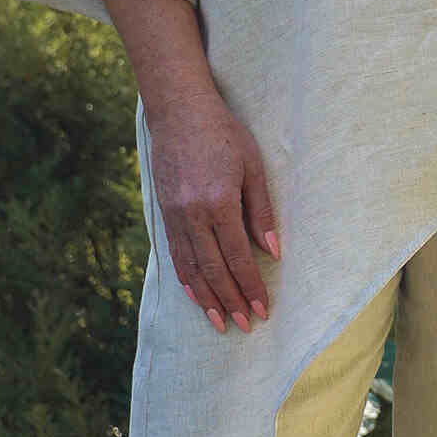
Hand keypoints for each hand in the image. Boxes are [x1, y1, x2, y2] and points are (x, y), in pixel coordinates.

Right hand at [141, 86, 279, 334]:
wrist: (179, 112)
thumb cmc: (224, 134)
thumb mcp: (253, 166)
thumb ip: (261, 210)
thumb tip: (272, 251)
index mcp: (218, 202)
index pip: (237, 256)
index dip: (250, 285)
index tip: (262, 308)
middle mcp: (192, 214)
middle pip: (213, 268)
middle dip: (230, 300)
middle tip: (245, 324)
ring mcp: (174, 215)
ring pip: (191, 266)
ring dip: (206, 297)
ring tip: (219, 322)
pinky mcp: (164, 212)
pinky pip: (175, 253)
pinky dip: (186, 277)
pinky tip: (195, 293)